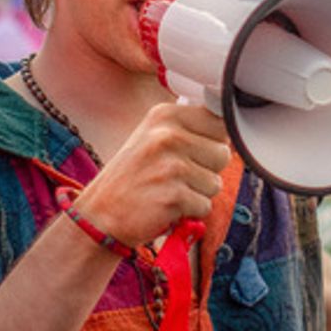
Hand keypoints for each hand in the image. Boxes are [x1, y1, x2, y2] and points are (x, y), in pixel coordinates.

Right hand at [75, 102, 230, 248]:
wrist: (100, 215)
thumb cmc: (132, 178)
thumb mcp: (152, 138)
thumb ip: (188, 130)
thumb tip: (230, 127)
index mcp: (165, 115)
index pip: (219, 121)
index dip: (213, 142)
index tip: (195, 152)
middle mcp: (168, 136)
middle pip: (223, 153)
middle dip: (206, 170)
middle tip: (175, 177)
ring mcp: (171, 166)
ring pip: (216, 182)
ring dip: (197, 193)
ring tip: (168, 190)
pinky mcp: (174, 195)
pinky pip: (205, 205)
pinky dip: (189, 212)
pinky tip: (165, 205)